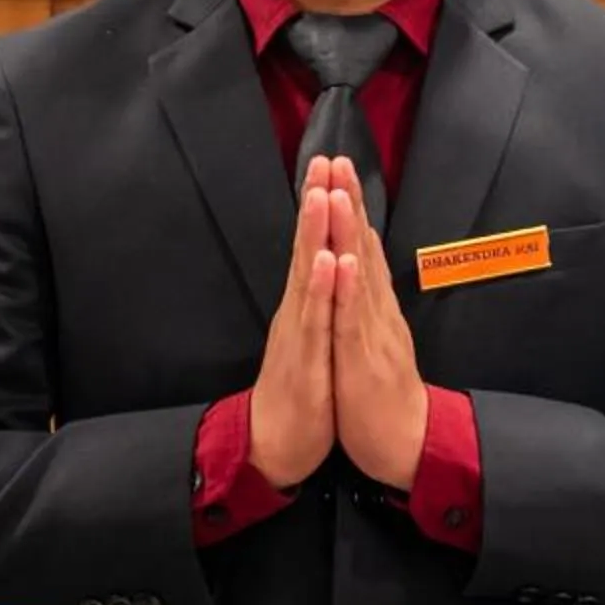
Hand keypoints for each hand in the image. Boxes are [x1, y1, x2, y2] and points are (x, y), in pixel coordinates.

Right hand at [247, 170, 339, 490]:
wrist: (275, 445)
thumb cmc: (298, 391)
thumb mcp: (312, 338)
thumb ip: (317, 300)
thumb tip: (323, 262)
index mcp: (305, 304)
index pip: (313, 245)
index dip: (321, 205)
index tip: (329, 164)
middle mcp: (298, 310)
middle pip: (306, 247)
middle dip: (315, 203)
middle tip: (322, 160)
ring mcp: (299, 333)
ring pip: (307, 275)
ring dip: (314, 234)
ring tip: (321, 195)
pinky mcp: (304, 360)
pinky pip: (314, 320)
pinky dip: (319, 289)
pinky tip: (324, 261)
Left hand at [323, 161, 429, 492]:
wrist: (407, 445)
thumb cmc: (384, 393)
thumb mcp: (375, 336)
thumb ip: (372, 295)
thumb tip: (367, 255)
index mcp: (373, 305)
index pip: (360, 245)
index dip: (348, 205)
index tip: (336, 166)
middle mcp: (376, 310)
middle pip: (362, 248)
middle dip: (348, 202)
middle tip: (338, 159)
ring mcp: (372, 333)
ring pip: (358, 275)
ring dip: (347, 233)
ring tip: (336, 193)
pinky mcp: (365, 361)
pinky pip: (354, 322)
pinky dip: (350, 290)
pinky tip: (344, 261)